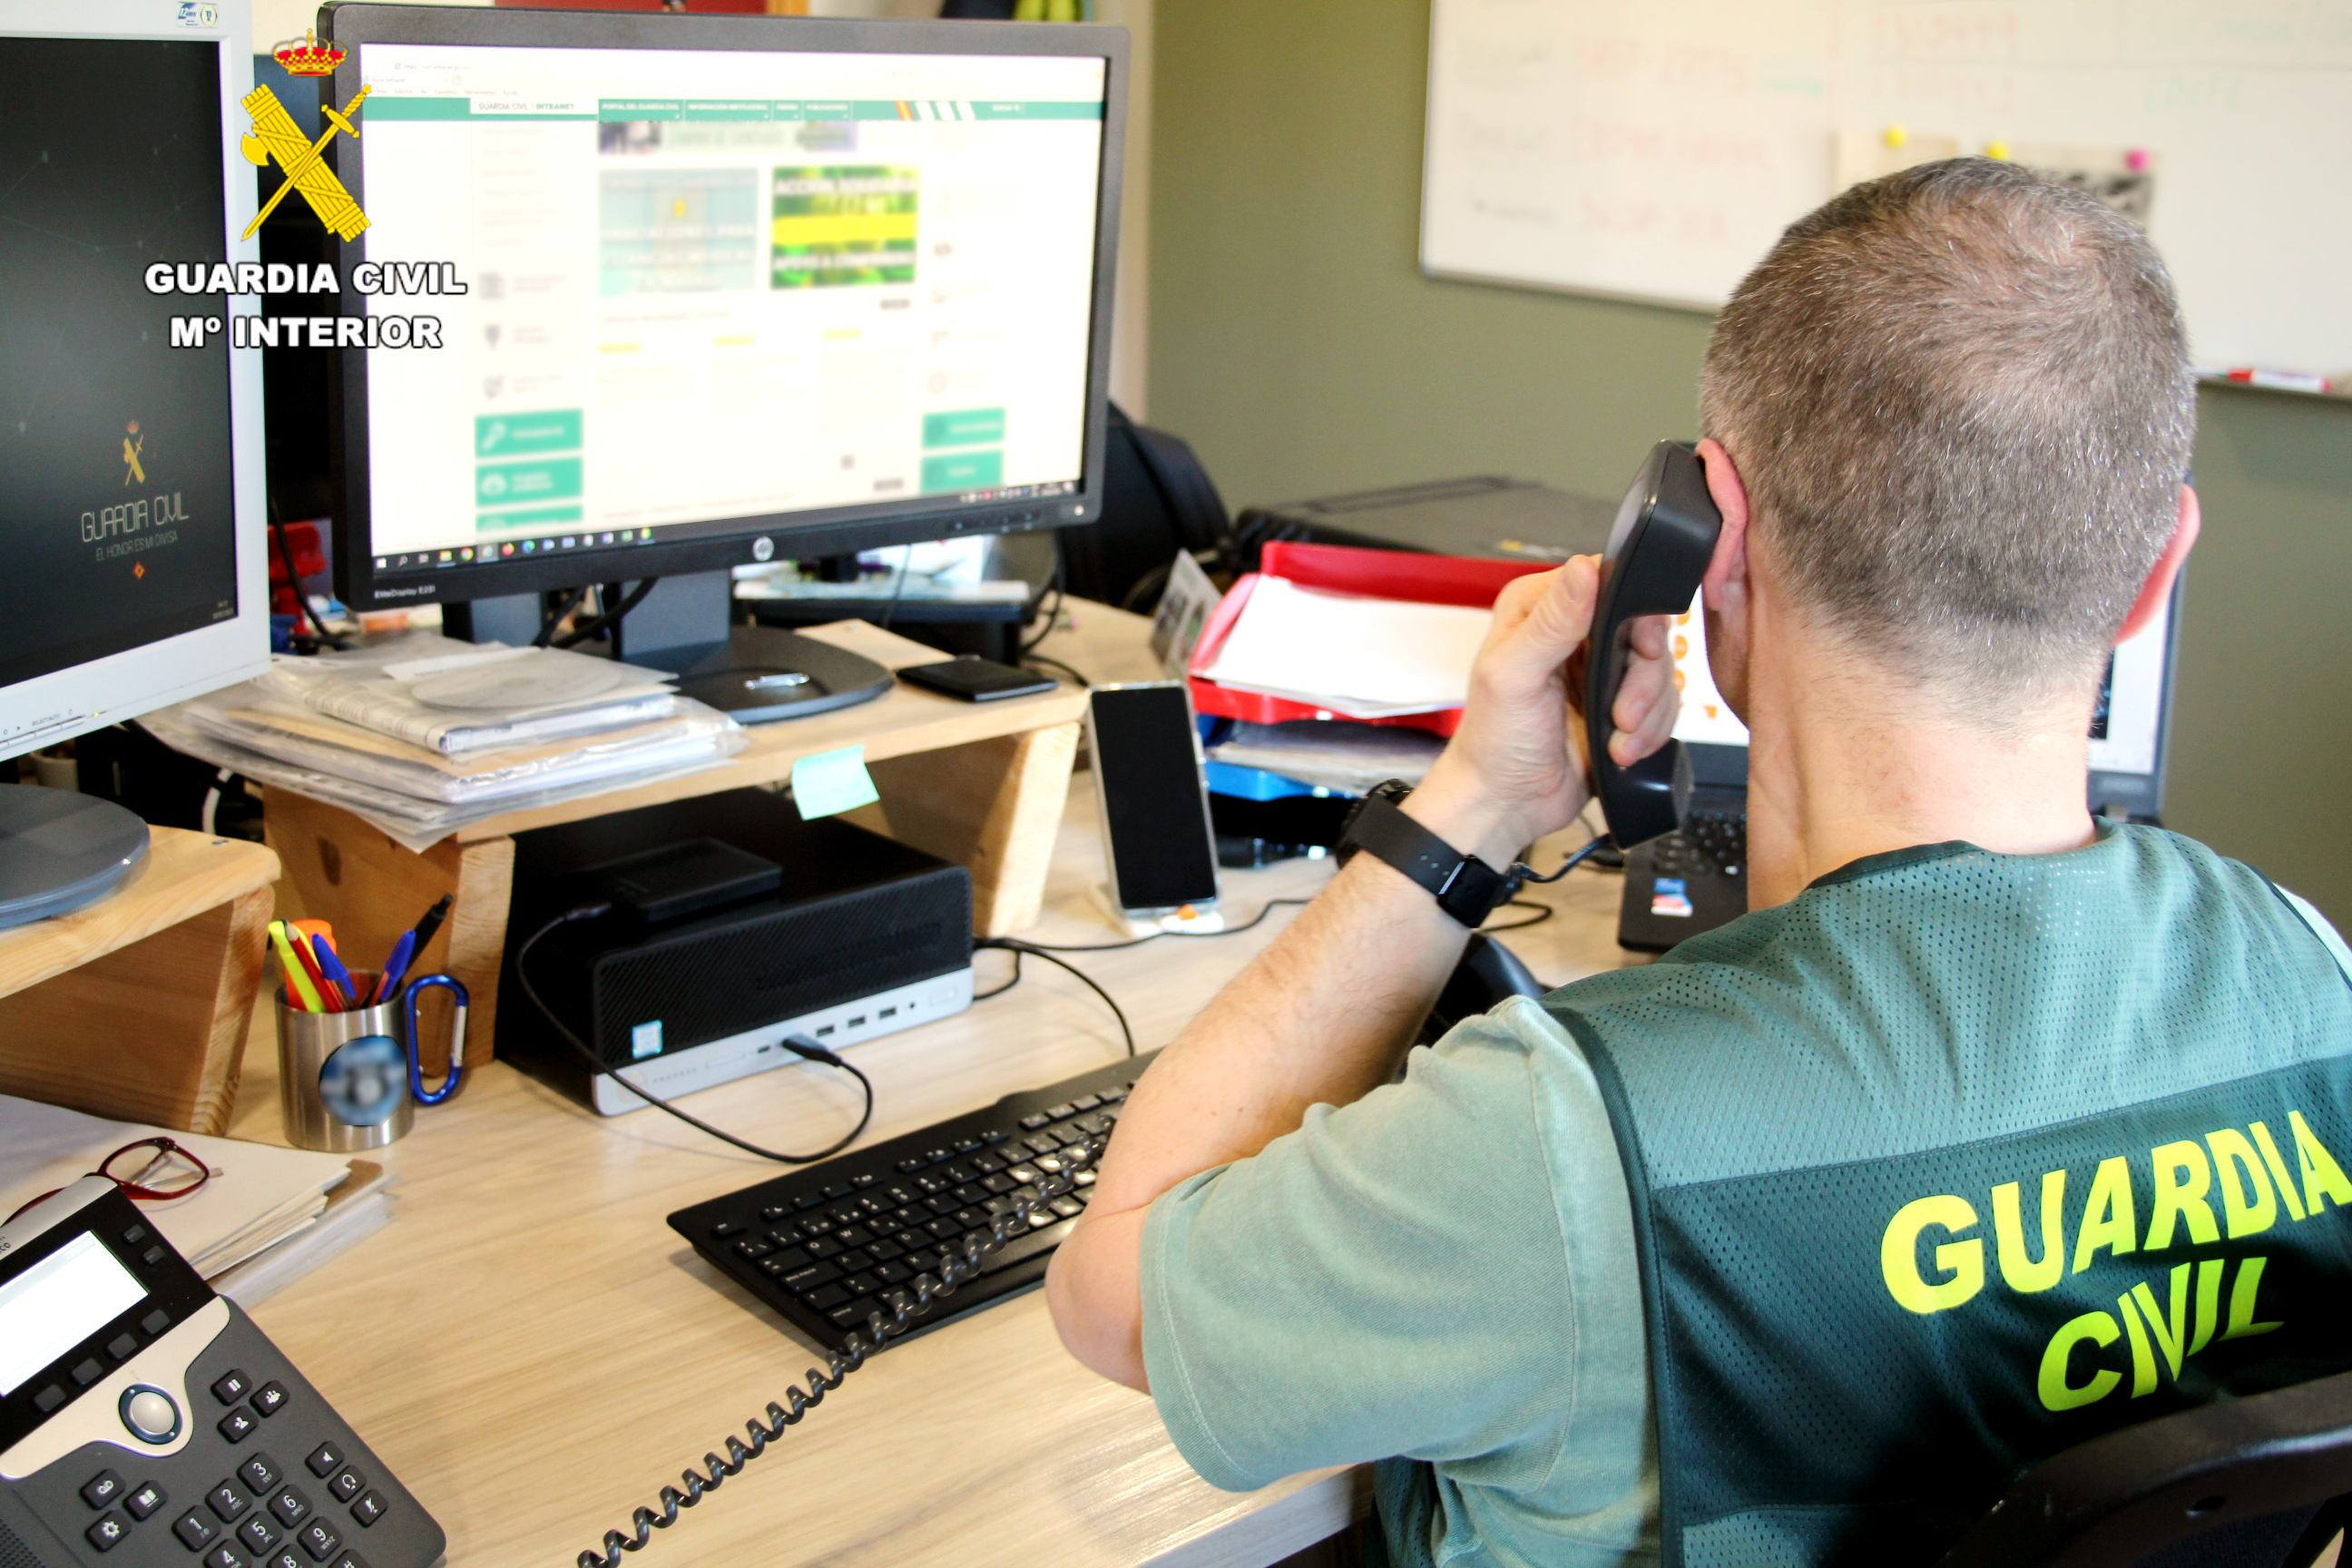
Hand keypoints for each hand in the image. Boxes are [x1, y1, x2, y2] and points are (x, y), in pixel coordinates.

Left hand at [1407, 557, 1678, 862]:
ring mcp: (1601, 669)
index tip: (1636, 648)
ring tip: (1616, 738)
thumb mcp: (1514, 677)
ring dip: (1647, 712)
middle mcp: (1575, 632)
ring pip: (1661, 668)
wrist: (1507, 803)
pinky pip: (1663, 703)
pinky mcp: (1620, 703)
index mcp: (1540, 608)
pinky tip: (1620, 748)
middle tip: (1623, 712)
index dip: (1634, 612)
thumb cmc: (1494, 743)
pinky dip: (1651, 730)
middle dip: (1644, 677)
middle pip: (1646, 626)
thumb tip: (1584, 569)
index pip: (1609, 579)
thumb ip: (1551, 622)